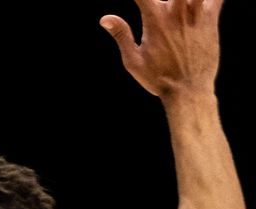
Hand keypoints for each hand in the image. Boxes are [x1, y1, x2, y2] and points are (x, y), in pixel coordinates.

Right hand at [101, 0, 222, 98]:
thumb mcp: (133, 61)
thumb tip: (105, 18)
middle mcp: (176, 14)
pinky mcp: (210, 21)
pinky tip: (204, 2)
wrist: (188, 91)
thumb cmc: (157, 78)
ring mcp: (195, 16)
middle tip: (158, 7)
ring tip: (177, 7)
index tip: (139, 1)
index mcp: (155, 20)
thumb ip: (121, 35)